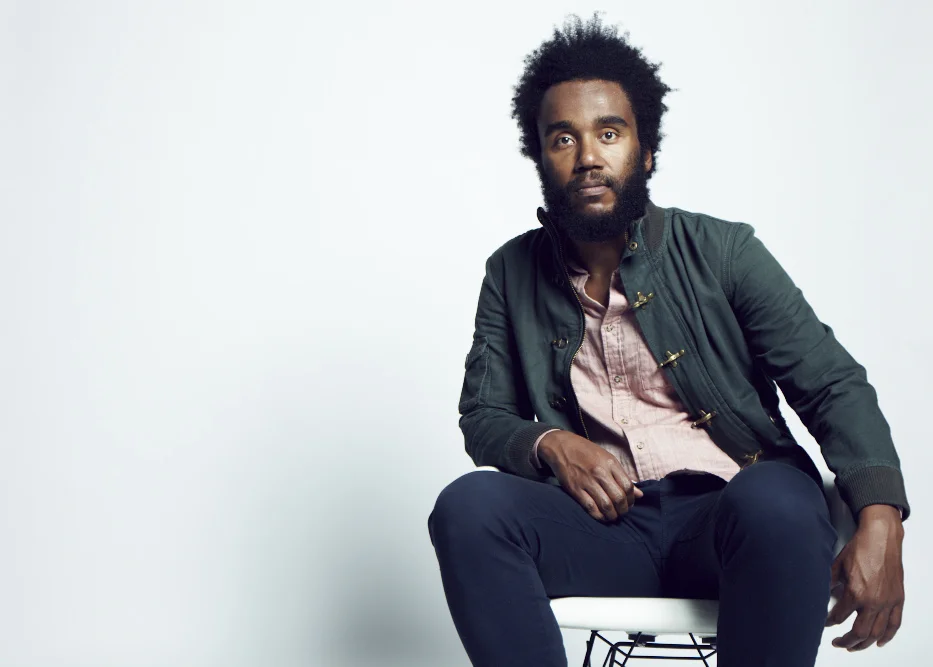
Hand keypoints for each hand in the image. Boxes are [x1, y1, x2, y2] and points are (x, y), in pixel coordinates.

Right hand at [538, 430, 642, 521]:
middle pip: (618, 498)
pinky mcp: (575, 489)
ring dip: (612, 515)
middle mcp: (599, 472)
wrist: (561, 446)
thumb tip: (639, 494)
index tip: (630, 503)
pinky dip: (598, 516)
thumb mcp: (607, 458)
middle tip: (622, 512)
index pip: (628, 486)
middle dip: (623, 510)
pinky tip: (601, 516)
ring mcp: (587, 481)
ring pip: (606, 505)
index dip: (631, 499)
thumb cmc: (586, 452)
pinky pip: (590, 507)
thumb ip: (622, 476)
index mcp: (610, 463)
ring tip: (613, 516)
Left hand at [825, 504, 904, 649]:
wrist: (881, 537)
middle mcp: (873, 601)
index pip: (838, 617)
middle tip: (838, 643)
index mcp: (855, 592)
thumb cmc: (860, 548)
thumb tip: (819, 594)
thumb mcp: (837, 565)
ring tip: (855, 646)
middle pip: (859, 632)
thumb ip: (828, 582)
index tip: (825, 623)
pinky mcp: (897, 599)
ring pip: (877, 632)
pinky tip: (880, 641)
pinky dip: (887, 636)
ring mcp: (887, 601)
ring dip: (865, 643)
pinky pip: (894, 624)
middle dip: (847, 641)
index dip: (829, 622)